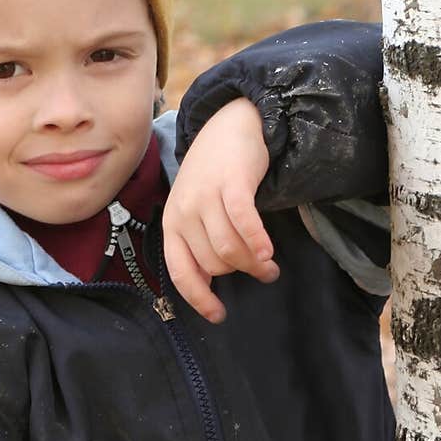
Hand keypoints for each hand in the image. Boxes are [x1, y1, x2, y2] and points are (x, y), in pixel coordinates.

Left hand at [163, 97, 279, 322]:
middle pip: (213, 264)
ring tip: (269, 266)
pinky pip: (243, 223)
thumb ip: (198, 243)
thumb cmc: (214, 175)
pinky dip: (257, 242)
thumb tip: (208, 285)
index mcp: (172, 224)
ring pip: (229, 249)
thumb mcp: (196, 209)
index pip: (180, 272)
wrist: (229, 125)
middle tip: (261, 272)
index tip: (219, 315)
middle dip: (240, 274)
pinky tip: (269, 253)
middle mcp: (183, 212)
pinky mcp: (230, 184)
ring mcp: (205, 197)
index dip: (199, 299)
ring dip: (253, 264)